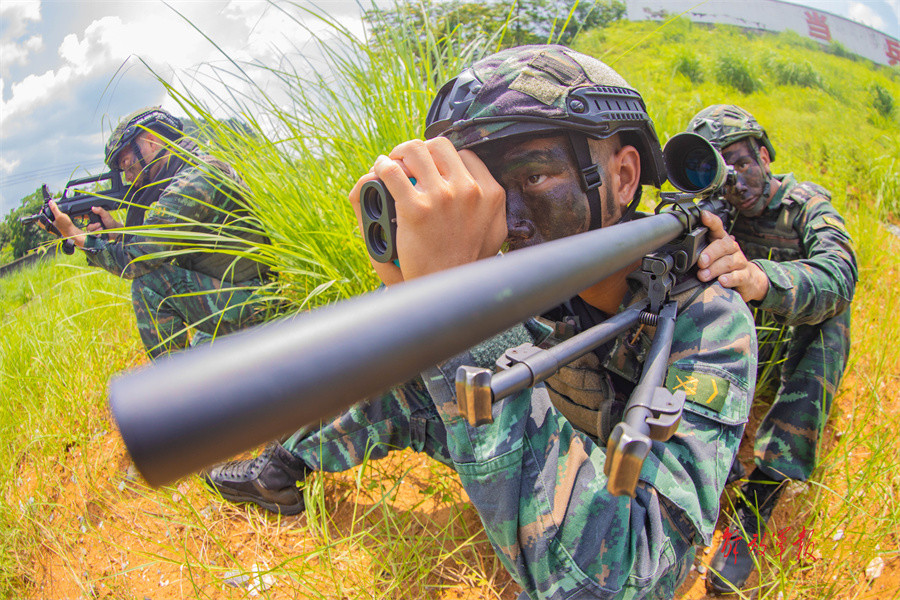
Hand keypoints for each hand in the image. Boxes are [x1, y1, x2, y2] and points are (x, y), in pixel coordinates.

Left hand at [44, 200, 86, 248]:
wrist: (73, 232)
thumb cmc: (65, 226)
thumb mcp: (59, 215)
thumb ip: (54, 208)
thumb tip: (50, 202)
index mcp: (46, 224)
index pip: (39, 217)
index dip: (41, 212)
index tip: (46, 208)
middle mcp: (48, 226)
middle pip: (44, 218)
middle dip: (47, 213)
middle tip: (50, 209)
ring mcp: (52, 227)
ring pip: (48, 220)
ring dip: (51, 215)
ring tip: (55, 211)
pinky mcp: (56, 227)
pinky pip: (53, 221)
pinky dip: (55, 218)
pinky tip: (59, 215)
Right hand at [85, 206, 122, 240]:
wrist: (116, 230)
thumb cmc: (111, 222)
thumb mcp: (106, 215)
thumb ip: (100, 210)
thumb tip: (93, 208)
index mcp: (94, 220)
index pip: (87, 222)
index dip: (91, 223)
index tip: (96, 221)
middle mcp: (93, 226)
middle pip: (88, 228)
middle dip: (94, 227)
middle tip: (100, 225)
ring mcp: (95, 232)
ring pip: (91, 233)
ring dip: (97, 231)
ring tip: (102, 229)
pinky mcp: (97, 236)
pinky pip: (94, 237)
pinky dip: (98, 235)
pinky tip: (102, 233)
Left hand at [349, 138, 506, 283]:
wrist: (446, 288)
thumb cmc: (467, 263)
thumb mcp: (495, 233)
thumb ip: (493, 208)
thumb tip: (487, 189)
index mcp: (490, 194)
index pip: (466, 156)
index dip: (445, 159)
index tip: (433, 168)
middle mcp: (468, 190)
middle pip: (440, 146)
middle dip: (421, 150)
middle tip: (409, 162)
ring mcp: (441, 197)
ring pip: (414, 151)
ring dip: (399, 153)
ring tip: (392, 163)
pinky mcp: (415, 209)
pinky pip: (392, 173)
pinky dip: (382, 167)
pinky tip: (380, 170)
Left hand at [697, 210, 768, 302]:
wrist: (747, 279)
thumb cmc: (722, 264)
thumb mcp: (709, 256)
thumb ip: (697, 253)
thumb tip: (679, 256)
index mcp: (720, 240)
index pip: (717, 226)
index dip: (710, 220)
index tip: (703, 215)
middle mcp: (731, 247)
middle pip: (722, 245)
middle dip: (710, 253)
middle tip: (700, 262)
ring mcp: (740, 261)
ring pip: (728, 262)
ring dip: (714, 269)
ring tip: (703, 275)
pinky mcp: (745, 275)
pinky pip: (738, 276)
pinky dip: (730, 279)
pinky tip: (722, 280)